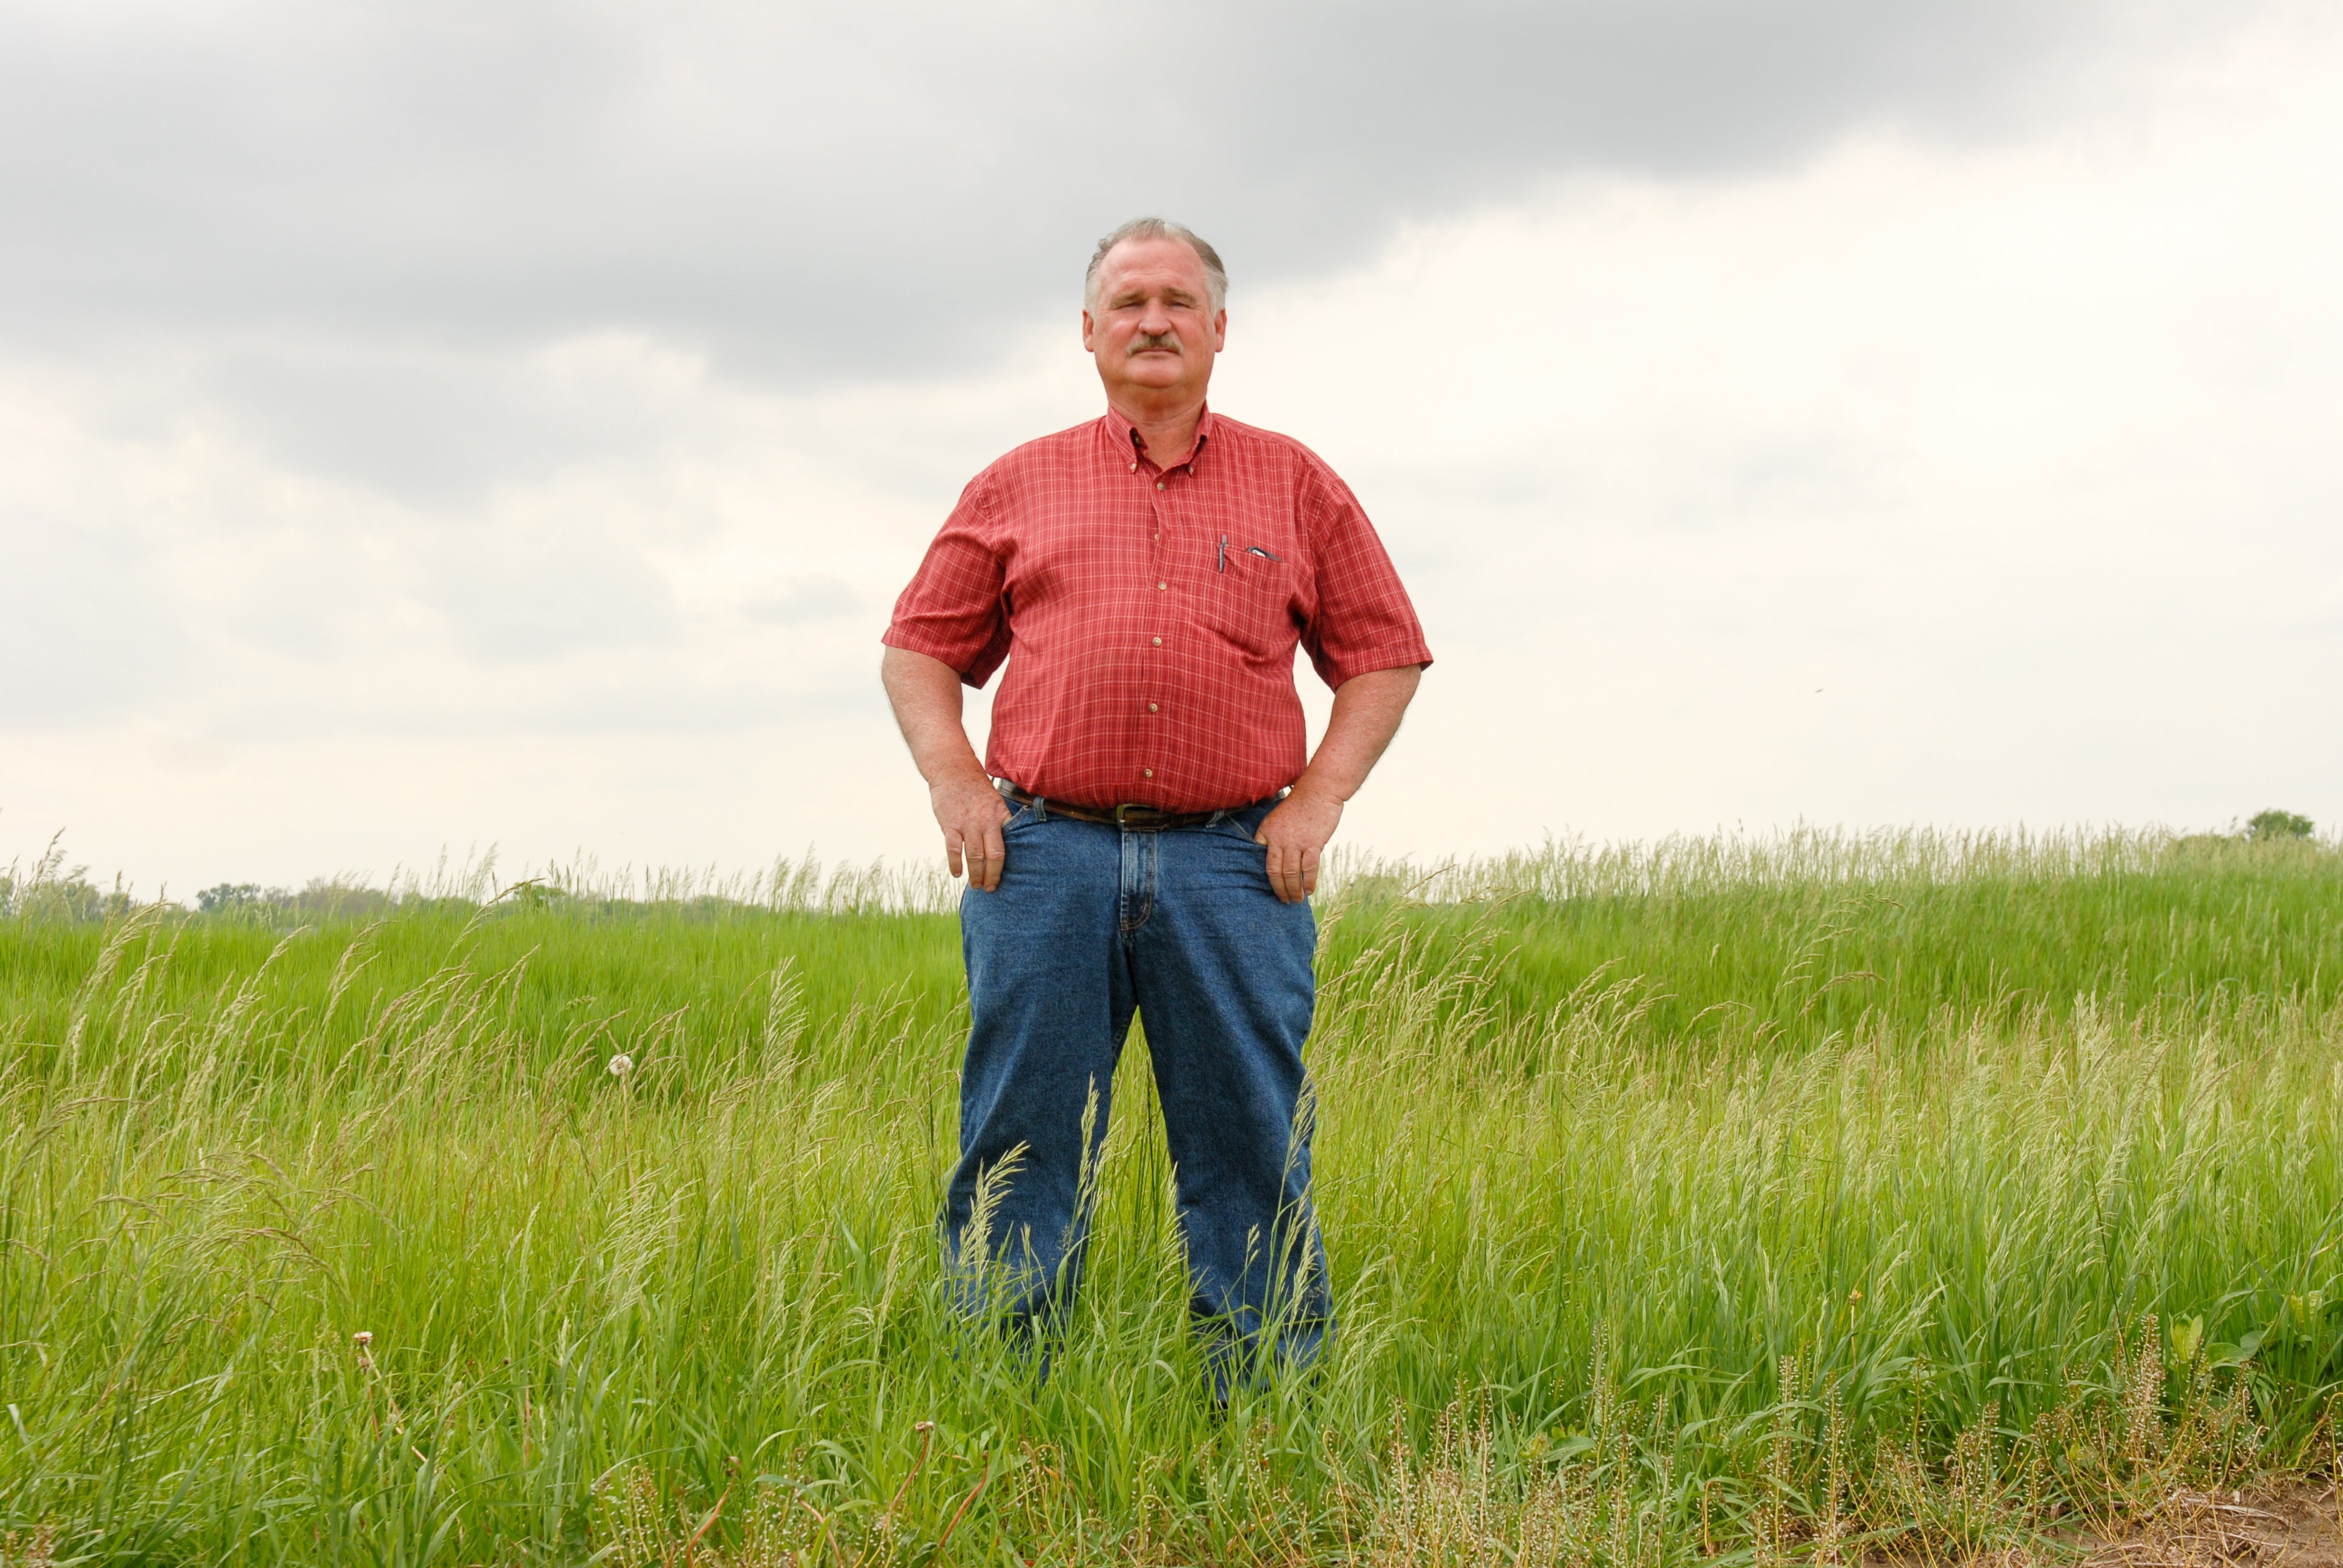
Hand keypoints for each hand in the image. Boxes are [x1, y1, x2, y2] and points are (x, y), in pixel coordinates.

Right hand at [932, 772, 1012, 890]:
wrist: (953, 770)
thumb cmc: (975, 789)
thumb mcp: (995, 802)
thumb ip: (1000, 822)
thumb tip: (1006, 844)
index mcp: (1000, 817)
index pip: (1008, 846)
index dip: (1006, 866)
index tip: (1004, 879)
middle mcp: (986, 822)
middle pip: (994, 855)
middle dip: (992, 876)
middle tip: (990, 889)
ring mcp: (968, 824)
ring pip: (975, 856)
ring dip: (976, 874)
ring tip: (976, 885)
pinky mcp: (950, 825)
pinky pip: (954, 849)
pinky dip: (956, 864)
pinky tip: (957, 874)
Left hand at [1254, 787, 1341, 903]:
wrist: (1319, 791)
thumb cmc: (1300, 806)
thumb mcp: (1279, 819)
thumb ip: (1277, 839)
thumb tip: (1282, 861)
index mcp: (1267, 832)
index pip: (1262, 860)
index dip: (1265, 878)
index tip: (1271, 887)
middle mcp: (1278, 839)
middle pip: (1275, 872)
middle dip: (1279, 889)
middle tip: (1284, 901)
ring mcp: (1296, 842)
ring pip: (1291, 873)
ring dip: (1294, 890)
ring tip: (1297, 900)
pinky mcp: (1313, 843)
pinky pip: (1309, 868)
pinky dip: (1309, 882)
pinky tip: (1309, 890)